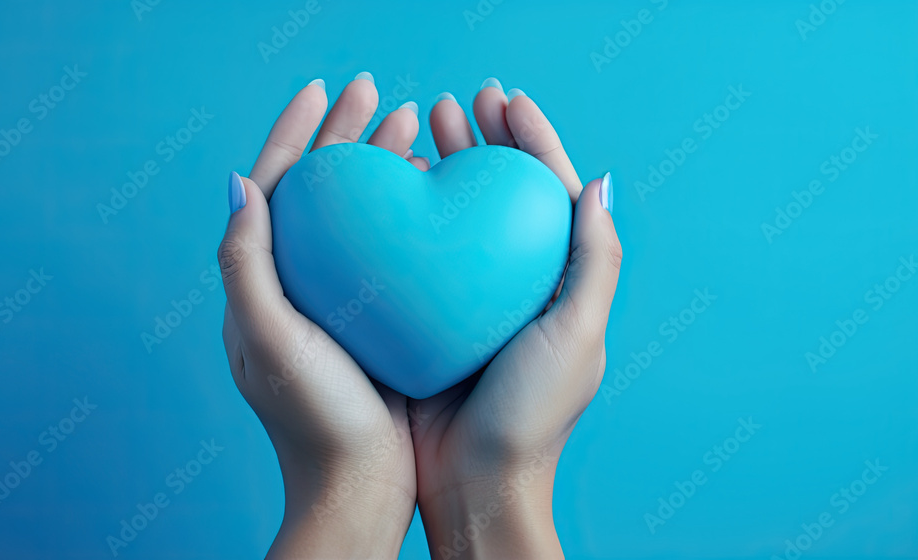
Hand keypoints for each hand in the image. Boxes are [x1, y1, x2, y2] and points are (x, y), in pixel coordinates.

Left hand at [217, 74, 428, 558]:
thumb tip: (238, 182)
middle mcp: (295, 285)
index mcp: (261, 282)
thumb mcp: (270, 339)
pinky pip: (387, 250)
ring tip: (414, 128)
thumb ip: (245, 262)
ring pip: (357, 215)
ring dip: (380, 168)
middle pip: (319, 191)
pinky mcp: (374, 320)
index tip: (323, 88)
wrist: (359, 488)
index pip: (273, 188)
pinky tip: (434, 196)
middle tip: (382, 95)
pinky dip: (406, 215)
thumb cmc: (315, 420)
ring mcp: (336, 301)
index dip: (294, 132)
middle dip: (345, 138)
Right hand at [411, 80, 621, 558]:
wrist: (474, 485)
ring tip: (423, 127)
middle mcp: (516, 285)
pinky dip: (410, 217)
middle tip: (457, 102)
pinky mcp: (430, 319)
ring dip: (446, 168)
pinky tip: (390, 190)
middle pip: (502, 196)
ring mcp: (471, 301)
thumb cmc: (531, 415)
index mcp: (560, 282)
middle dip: (485, 143)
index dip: (534, 140)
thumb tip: (601, 183)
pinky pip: (420, 255)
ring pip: (459, 217)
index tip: (506, 99)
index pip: (552, 193)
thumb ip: (595, 259)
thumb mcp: (576, 333)